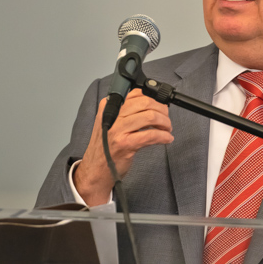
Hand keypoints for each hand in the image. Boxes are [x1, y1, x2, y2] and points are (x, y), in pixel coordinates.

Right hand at [74, 88, 173, 205]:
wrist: (95, 169)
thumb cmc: (106, 147)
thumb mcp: (111, 122)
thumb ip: (125, 111)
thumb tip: (151, 103)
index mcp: (110, 106)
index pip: (136, 93)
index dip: (154, 99)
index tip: (161, 107)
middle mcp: (113, 115)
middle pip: (146, 102)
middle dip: (162, 111)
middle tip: (166, 119)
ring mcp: (118, 129)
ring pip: (150, 117)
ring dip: (165, 123)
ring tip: (167, 129)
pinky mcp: (125, 144)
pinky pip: (151, 135)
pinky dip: (163, 136)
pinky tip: (166, 139)